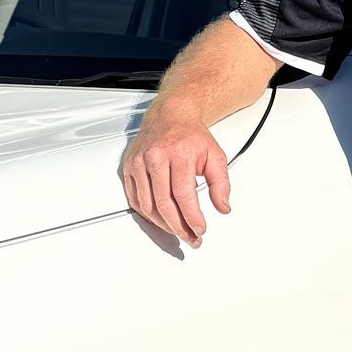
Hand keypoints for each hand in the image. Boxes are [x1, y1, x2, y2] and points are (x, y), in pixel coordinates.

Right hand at [120, 111, 231, 244]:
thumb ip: (221, 183)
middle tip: (191, 237)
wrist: (171, 115)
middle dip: (179, 227)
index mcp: (178, 153)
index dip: (192, 217)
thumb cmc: (191, 135)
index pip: (183, 194)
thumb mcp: (215, 155)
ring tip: (178, 231)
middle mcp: (155, 157)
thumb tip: (223, 207)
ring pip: (147, 205)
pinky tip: (160, 219)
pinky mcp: (128, 167)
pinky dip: (148, 214)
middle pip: (164, 204)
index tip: (200, 229)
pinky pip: (135, 199)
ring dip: (163, 225)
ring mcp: (138, 162)